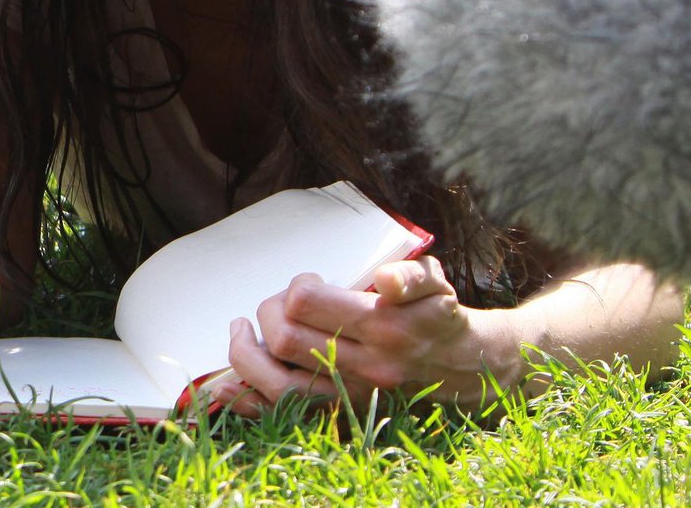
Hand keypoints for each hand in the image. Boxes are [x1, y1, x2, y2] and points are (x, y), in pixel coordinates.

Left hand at [217, 256, 513, 416]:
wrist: (465, 369)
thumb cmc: (439, 315)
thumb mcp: (437, 283)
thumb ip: (410, 276)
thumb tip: (385, 280)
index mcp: (384, 327)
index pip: (307, 303)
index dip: (296, 286)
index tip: (307, 281)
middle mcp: (365, 368)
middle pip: (284, 338)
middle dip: (267, 311)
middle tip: (275, 303)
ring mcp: (349, 396)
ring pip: (276, 383)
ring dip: (244, 353)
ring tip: (240, 328)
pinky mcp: (340, 414)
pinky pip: (282, 413)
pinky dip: (246, 400)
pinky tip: (225, 382)